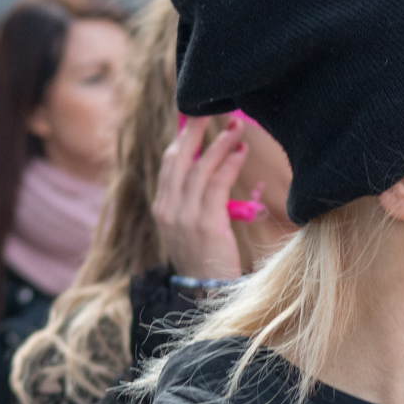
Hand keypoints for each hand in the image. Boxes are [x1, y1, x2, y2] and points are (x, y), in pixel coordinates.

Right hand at [153, 116, 250, 280]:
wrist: (206, 295)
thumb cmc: (208, 260)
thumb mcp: (195, 227)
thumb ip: (197, 201)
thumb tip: (213, 171)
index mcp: (163, 208)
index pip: (169, 164)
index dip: (183, 139)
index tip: (196, 117)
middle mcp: (167, 209)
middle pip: (178, 158)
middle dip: (194, 130)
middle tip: (212, 109)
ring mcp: (183, 216)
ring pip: (198, 168)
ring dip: (218, 143)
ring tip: (236, 127)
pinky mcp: (203, 224)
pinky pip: (215, 185)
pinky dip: (228, 164)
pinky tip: (240, 152)